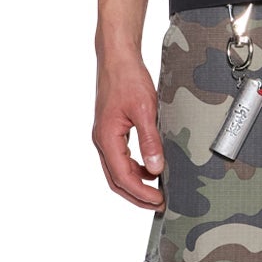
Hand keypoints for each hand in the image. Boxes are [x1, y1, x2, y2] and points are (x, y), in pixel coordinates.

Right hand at [93, 47, 167, 208]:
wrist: (117, 58)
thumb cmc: (128, 78)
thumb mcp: (144, 110)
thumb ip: (150, 141)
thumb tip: (155, 169)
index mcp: (106, 138)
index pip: (122, 177)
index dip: (141, 193)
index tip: (160, 201)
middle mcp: (102, 140)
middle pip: (116, 180)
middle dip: (137, 195)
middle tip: (159, 204)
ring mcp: (104, 136)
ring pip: (116, 171)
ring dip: (135, 183)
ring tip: (156, 190)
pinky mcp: (110, 130)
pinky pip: (119, 158)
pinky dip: (134, 168)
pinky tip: (150, 168)